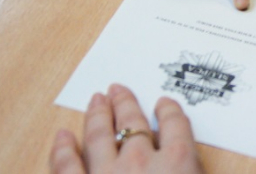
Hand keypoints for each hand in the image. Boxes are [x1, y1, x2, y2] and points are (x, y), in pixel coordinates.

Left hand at [50, 84, 201, 173]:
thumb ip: (193, 169)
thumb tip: (185, 163)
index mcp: (178, 163)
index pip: (176, 126)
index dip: (170, 112)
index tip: (164, 103)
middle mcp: (141, 161)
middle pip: (134, 125)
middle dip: (126, 105)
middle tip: (119, 89)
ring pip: (100, 137)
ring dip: (98, 115)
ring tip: (97, 99)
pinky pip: (67, 167)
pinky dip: (62, 150)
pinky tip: (61, 136)